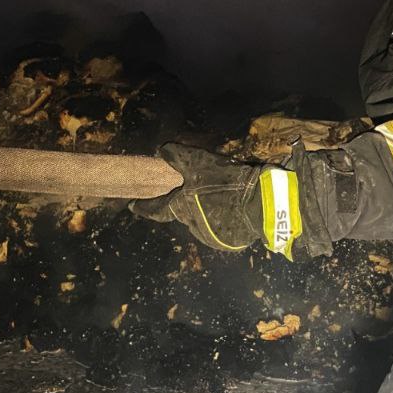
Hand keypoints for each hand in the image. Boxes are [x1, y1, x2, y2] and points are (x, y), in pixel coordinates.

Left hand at [130, 143, 263, 251]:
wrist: (260, 205)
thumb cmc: (225, 182)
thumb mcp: (200, 162)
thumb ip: (179, 157)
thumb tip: (161, 150)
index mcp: (182, 208)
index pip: (156, 209)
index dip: (144, 207)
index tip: (133, 206)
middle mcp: (192, 226)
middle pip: (183, 214)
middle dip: (187, 205)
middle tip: (197, 193)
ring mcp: (210, 236)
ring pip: (202, 221)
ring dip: (207, 212)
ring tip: (222, 198)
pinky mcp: (228, 242)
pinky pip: (220, 229)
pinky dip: (222, 219)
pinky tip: (233, 209)